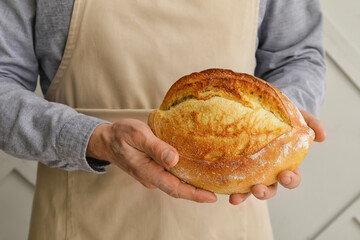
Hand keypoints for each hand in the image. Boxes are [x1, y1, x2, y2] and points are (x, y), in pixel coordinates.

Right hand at [86, 119, 216, 202]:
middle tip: (220, 190)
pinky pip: (171, 176)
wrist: (106, 140)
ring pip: (175, 183)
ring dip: (193, 185)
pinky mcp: (153, 169)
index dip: (194, 194)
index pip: (174, 188)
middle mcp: (151, 177)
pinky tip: (195, 170)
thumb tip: (174, 159)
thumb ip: (155, 148)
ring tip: (213, 182)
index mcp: (147, 171)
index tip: (212, 197)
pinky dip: (185, 176)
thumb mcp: (138, 136)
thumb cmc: (121, 135)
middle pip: (178, 189)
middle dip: (199, 192)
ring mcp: (152, 175)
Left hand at [229, 109, 325, 204]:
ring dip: (244, 195)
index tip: (285, 176)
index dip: (290, 180)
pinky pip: (233, 178)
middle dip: (265, 192)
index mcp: (286, 163)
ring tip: (235, 198)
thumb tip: (322, 136)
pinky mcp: (237, 165)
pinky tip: (220, 187)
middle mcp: (269, 171)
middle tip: (258, 189)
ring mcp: (252, 170)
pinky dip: (228, 185)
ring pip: (249, 188)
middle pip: (270, 188)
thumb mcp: (298, 115)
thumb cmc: (282, 116)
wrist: (263, 109)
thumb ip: (311, 123)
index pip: (292, 178)